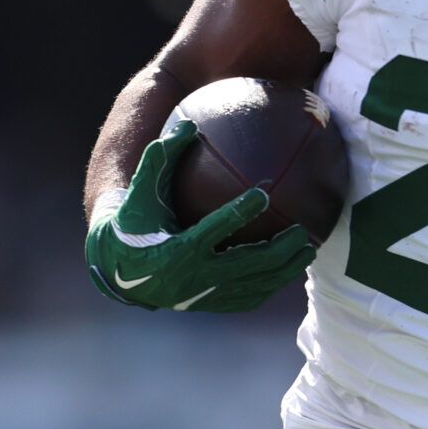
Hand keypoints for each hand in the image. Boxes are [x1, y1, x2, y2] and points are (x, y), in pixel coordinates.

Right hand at [85, 120, 316, 312]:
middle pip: (244, 265)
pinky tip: (291, 269)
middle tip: (302, 231)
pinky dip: (271, 285)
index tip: (263, 195)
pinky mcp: (209, 305)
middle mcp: (190, 278)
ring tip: (309, 250)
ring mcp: (202, 296)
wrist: (118, 270)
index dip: (236, 213)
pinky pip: (247, 298)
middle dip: (277, 250)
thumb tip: (188, 123)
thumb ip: (161, 159)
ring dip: (284, 270)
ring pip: (252, 286)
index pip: (210, 230)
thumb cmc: (134, 223)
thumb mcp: (140, 193)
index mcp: (173, 250)